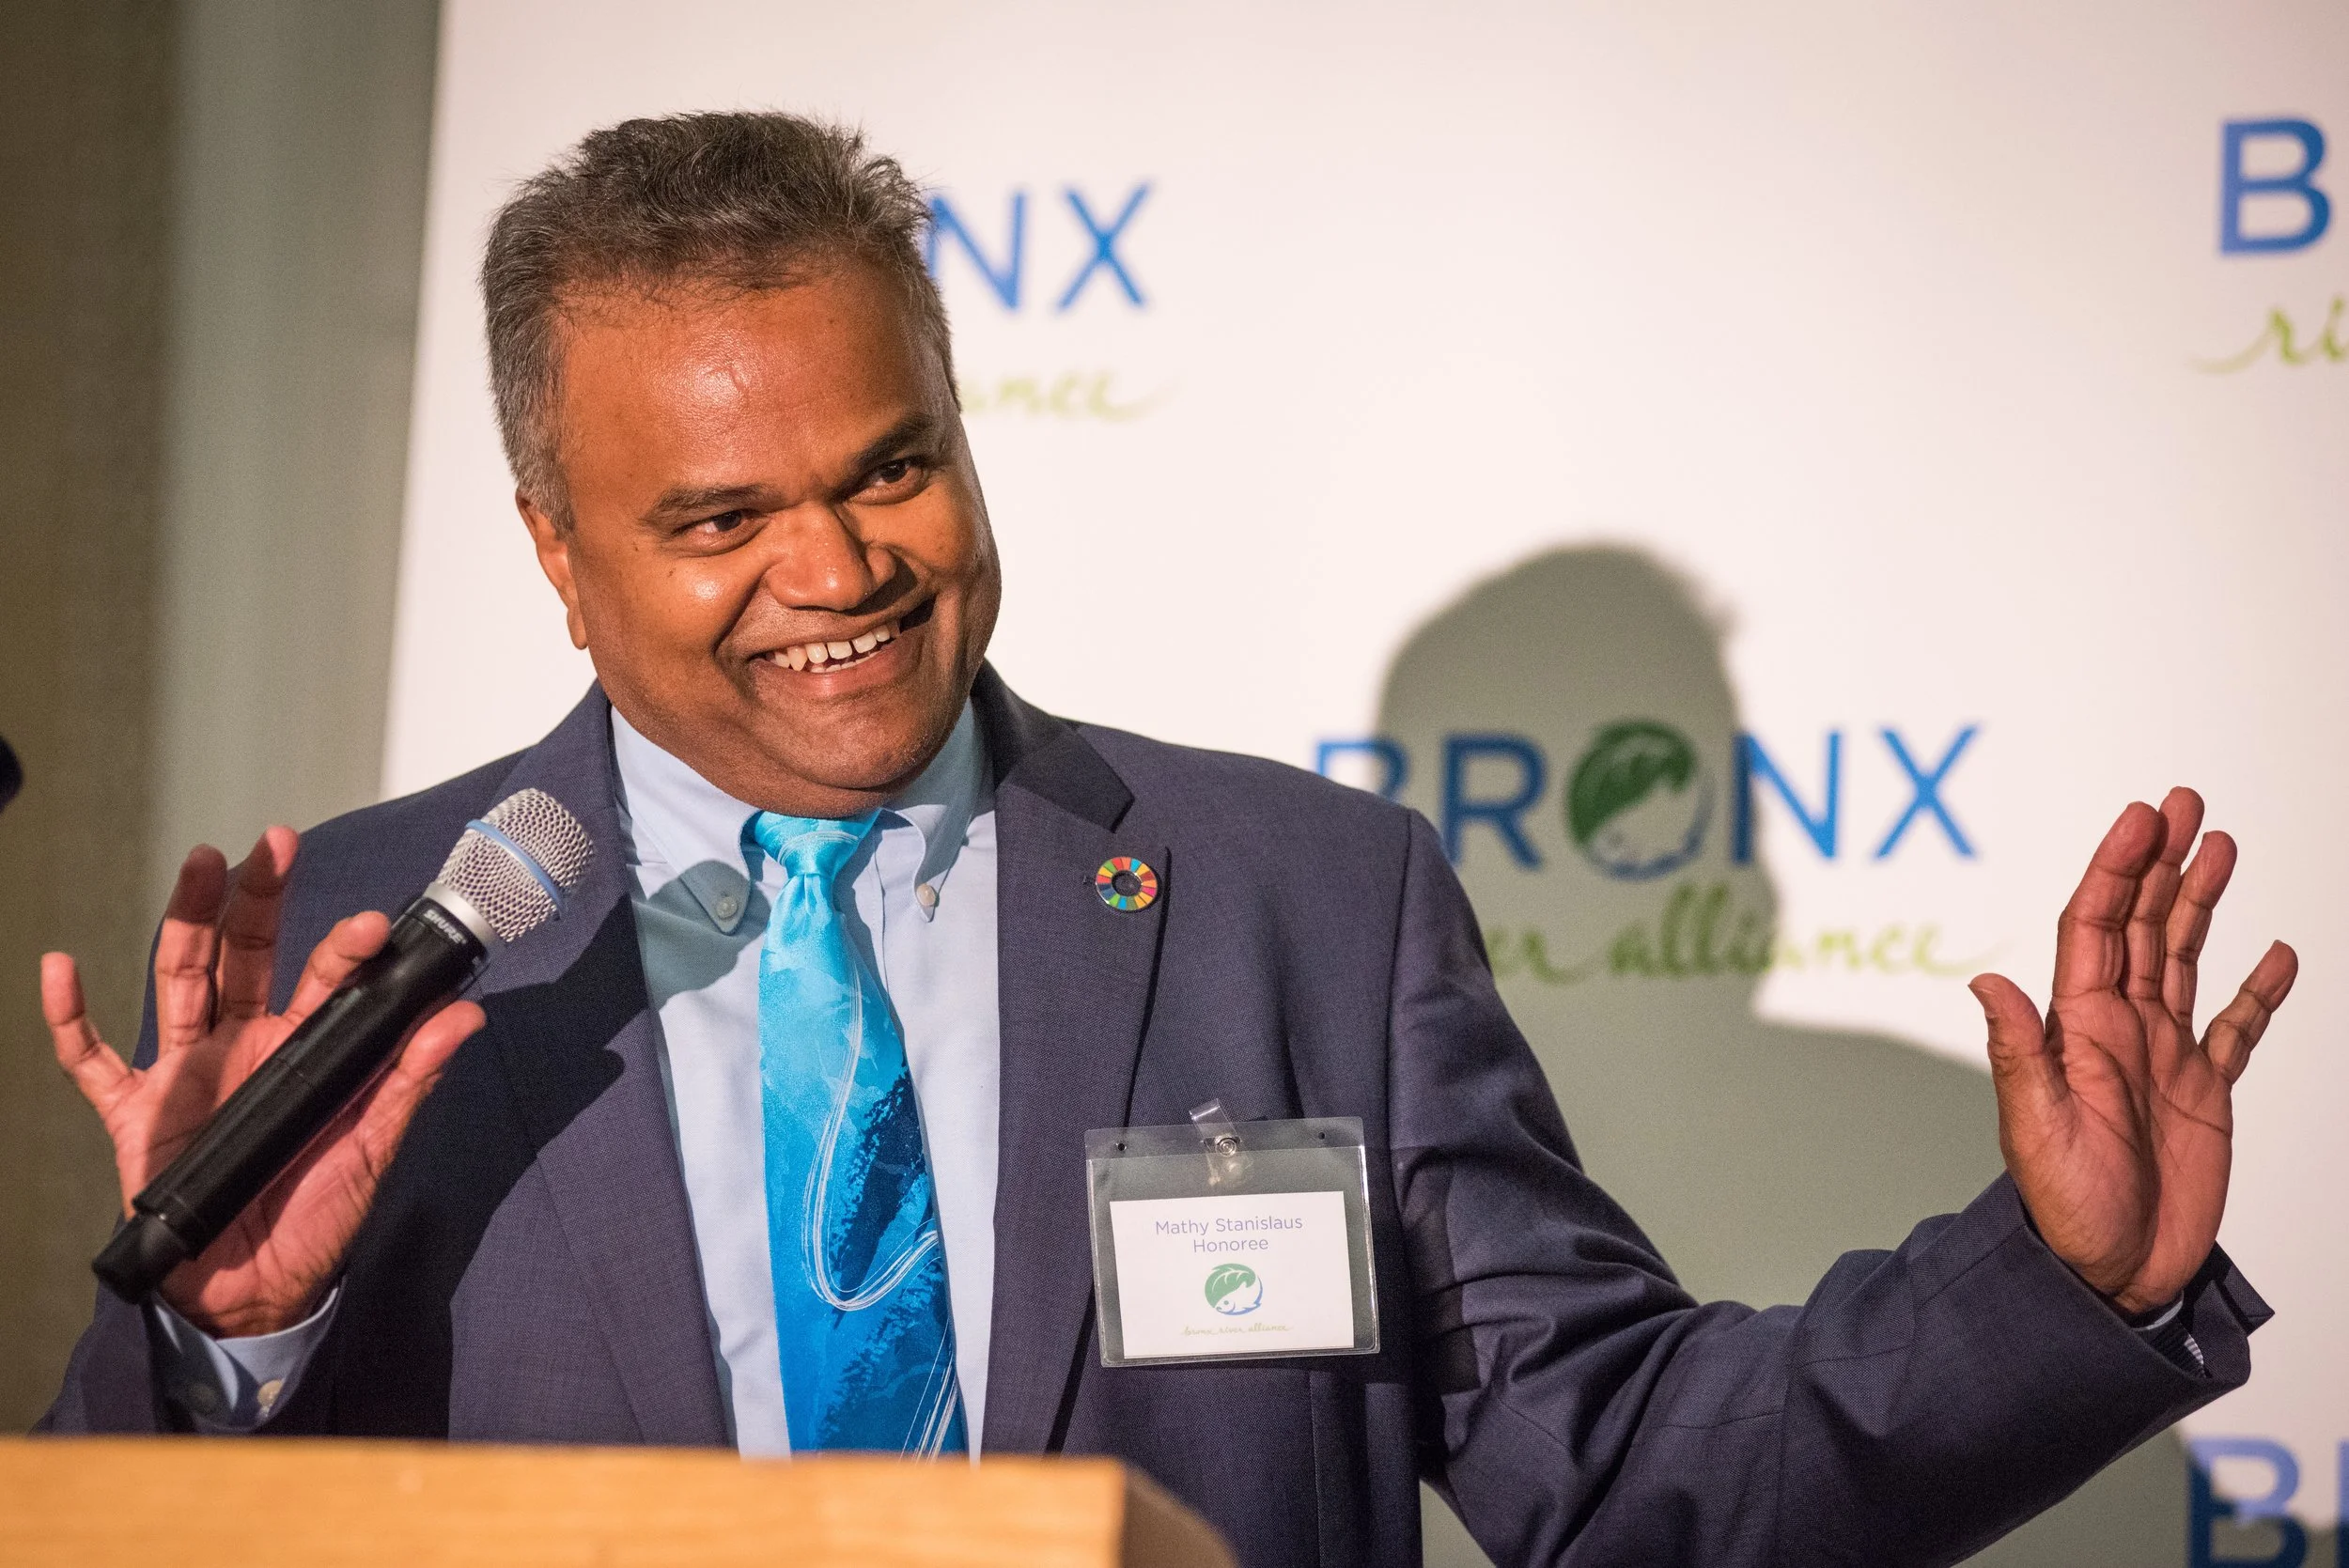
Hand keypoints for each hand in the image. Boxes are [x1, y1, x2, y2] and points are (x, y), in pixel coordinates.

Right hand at [41, 828, 484, 1337]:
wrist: (256, 1290)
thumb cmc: (317, 1215)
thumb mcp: (373, 1146)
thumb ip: (410, 1078)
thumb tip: (464, 1014)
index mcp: (302, 1049)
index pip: (323, 980)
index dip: (342, 949)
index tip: (368, 925)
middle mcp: (242, 1046)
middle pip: (245, 954)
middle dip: (257, 899)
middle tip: (272, 843)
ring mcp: (185, 1072)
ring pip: (179, 979)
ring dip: (185, 920)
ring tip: (200, 863)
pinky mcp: (133, 1113)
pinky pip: (91, 1059)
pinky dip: (70, 1016)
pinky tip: (60, 967)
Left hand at [1971, 788, 2296, 1314]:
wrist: (2109, 1275)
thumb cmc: (2065, 1211)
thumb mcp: (2035, 1130)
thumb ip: (2020, 1055)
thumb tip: (1989, 983)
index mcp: (2078, 1029)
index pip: (2097, 927)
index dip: (2118, 869)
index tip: (2142, 817)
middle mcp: (2119, 1029)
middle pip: (2143, 925)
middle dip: (2160, 862)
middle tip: (2183, 802)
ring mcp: (2163, 1056)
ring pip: (2185, 958)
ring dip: (2201, 902)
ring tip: (2220, 844)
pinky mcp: (2204, 1091)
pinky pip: (2236, 1028)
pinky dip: (2257, 992)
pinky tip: (2277, 954)